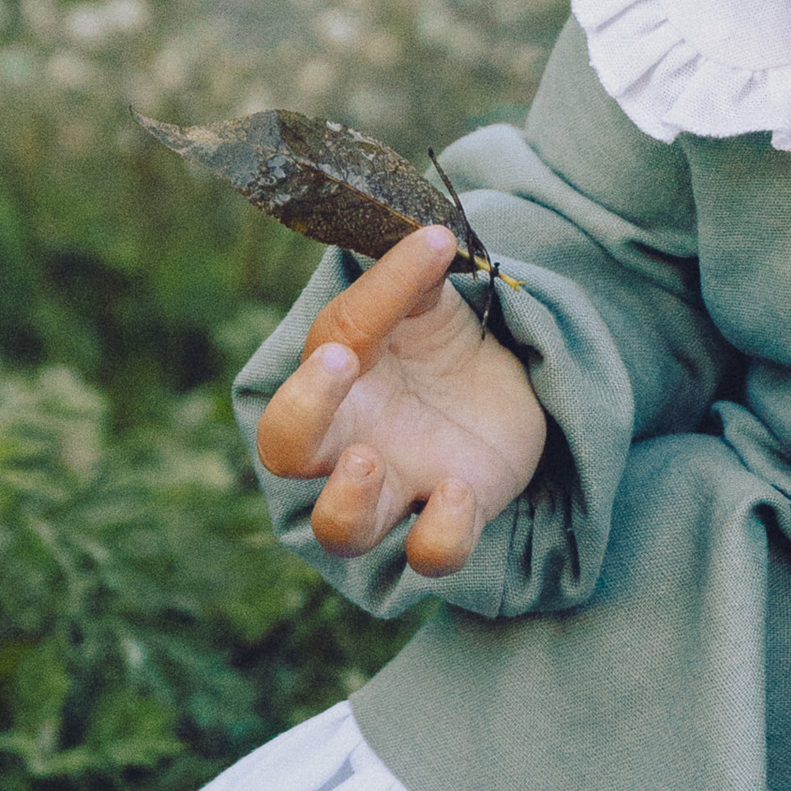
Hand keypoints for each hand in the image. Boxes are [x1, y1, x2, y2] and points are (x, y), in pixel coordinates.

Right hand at [253, 225, 547, 574]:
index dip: (370, 301)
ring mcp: (393, 487)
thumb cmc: (439, 350)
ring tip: (368, 462)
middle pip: (284, 447)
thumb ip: (420, 281)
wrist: (506, 396)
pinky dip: (439, 533)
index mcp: (336, 375)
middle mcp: (347, 438)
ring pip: (338, 529)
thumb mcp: (433, 307)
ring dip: (344, 503)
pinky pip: (427, 553)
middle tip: (336, 366)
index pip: (335, 336)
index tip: (427, 251)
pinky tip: (458, 490)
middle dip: (300, 412)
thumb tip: (431, 237)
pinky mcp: (448, 519)